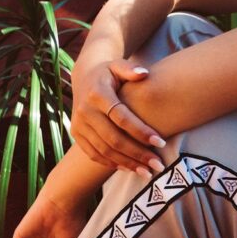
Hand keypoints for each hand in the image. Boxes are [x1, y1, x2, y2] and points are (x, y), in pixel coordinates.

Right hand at [70, 58, 166, 174]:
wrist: (85, 77)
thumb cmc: (109, 73)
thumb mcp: (118, 65)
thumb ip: (130, 69)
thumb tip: (143, 74)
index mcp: (97, 94)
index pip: (121, 118)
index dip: (141, 131)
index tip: (160, 142)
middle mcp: (85, 111)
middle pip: (113, 139)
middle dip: (137, 154)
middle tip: (158, 164)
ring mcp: (79, 125)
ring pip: (104, 151)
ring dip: (127, 163)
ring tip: (148, 172)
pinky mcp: (76, 135)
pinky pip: (94, 154)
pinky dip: (112, 163)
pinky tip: (130, 168)